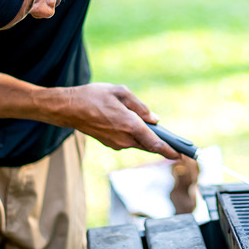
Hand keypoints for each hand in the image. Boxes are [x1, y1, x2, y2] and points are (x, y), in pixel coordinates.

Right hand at [50, 83, 179, 158]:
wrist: (67, 108)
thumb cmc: (93, 96)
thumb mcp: (120, 92)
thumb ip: (140, 106)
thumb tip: (154, 119)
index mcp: (130, 125)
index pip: (155, 143)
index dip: (170, 150)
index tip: (182, 156)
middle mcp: (125, 138)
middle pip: (150, 145)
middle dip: (163, 145)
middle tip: (178, 145)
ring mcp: (116, 143)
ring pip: (139, 143)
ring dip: (148, 139)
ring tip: (158, 131)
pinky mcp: (110, 143)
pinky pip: (129, 141)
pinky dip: (136, 136)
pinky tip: (137, 127)